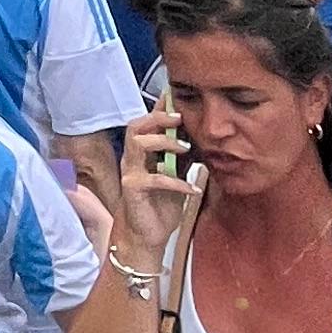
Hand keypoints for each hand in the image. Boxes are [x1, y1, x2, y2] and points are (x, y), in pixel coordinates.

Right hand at [112, 109, 196, 275]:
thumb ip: (182, 159)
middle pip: (136, 126)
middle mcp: (132, 158)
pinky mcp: (132, 189)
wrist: (145, 236)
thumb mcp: (176, 177)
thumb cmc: (160, 205)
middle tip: (180, 119)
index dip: (160, 108)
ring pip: (138, 143)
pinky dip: (177, 182)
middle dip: (158, 118)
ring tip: (187, 149)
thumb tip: (201, 139)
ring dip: (164, 142)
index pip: (147, 123)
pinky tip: (193, 188)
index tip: (176, 96)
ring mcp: (130, 172)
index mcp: (142, 153)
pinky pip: (154, 178)